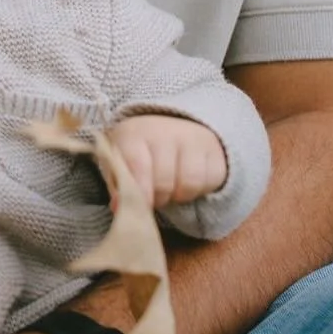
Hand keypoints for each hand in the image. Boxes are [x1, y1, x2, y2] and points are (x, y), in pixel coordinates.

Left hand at [106, 114, 227, 208]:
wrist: (171, 126)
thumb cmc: (139, 152)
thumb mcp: (121, 163)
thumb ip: (117, 185)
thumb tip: (119, 207)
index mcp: (134, 134)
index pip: (137, 165)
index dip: (139, 191)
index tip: (140, 206)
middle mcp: (164, 131)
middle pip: (163, 181)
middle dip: (158, 198)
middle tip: (154, 199)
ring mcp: (192, 138)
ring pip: (189, 184)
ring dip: (178, 196)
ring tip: (170, 191)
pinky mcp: (215, 150)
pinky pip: (210, 182)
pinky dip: (199, 191)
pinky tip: (187, 184)